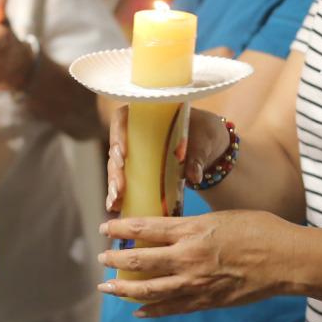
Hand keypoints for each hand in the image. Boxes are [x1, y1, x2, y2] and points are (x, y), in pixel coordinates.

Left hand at [97, 210, 286, 315]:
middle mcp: (188, 258)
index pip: (145, 228)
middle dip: (115, 260)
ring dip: (125, 289)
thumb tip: (172, 228)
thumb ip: (193, 225)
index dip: (121, 228)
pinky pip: (172, 308)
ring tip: (108, 288)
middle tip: (101, 259)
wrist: (287, 261)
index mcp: (192, 231)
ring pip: (150, 290)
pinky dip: (153, 309)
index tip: (105, 228)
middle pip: (140, 260)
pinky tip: (139, 310)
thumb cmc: (260, 231)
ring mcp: (196, 283)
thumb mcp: (221, 218)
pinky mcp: (207, 301)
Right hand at [105, 106, 232, 213]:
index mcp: (147, 115)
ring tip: (115, 201)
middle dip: (115, 169)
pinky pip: (124, 179)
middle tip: (119, 187)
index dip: (118, 134)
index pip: (122, 118)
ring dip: (113, 184)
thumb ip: (197, 157)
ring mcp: (136, 152)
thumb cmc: (204, 134)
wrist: (208, 145)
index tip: (124, 153)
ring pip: (116, 166)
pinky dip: (119, 193)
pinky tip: (115, 206)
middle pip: (117, 147)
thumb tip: (194, 176)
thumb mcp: (203, 141)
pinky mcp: (138, 169)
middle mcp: (136, 132)